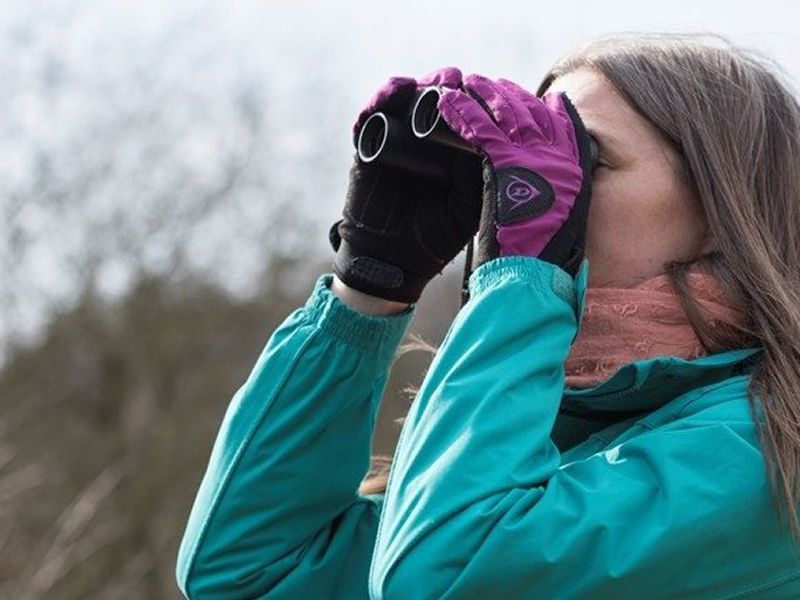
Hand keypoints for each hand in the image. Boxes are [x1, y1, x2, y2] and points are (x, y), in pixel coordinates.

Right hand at [328, 67, 482, 303]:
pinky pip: (375, 111)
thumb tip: (492, 136)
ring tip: (441, 84)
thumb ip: (480, 174)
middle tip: (467, 84)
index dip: (482, 97)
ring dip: (427, 83)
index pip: (469, 111)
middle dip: (456, 85)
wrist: (393, 260)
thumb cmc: (435, 237)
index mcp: (455, 150)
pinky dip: (385, 95)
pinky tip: (400, 89)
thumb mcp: (468, 205)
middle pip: (443, 95)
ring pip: (411, 95)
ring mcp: (397, 138)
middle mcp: (428, 139)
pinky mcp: (369, 143)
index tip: (497, 91)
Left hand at [437, 74, 593, 276]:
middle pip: (531, 112)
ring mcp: (533, 156)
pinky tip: (447, 103)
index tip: (527, 98)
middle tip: (490, 85)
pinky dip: (462, 113)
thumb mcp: (556, 221)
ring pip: (506, 112)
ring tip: (467, 84)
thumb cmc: (539, 259)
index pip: (559, 125)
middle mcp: (558, 157)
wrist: (530, 276)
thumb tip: (541, 189)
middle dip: (508, 95)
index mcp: (574, 171)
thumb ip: (552, 195)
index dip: (539, 108)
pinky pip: (479, 128)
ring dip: (484, 94)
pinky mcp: (504, 162)